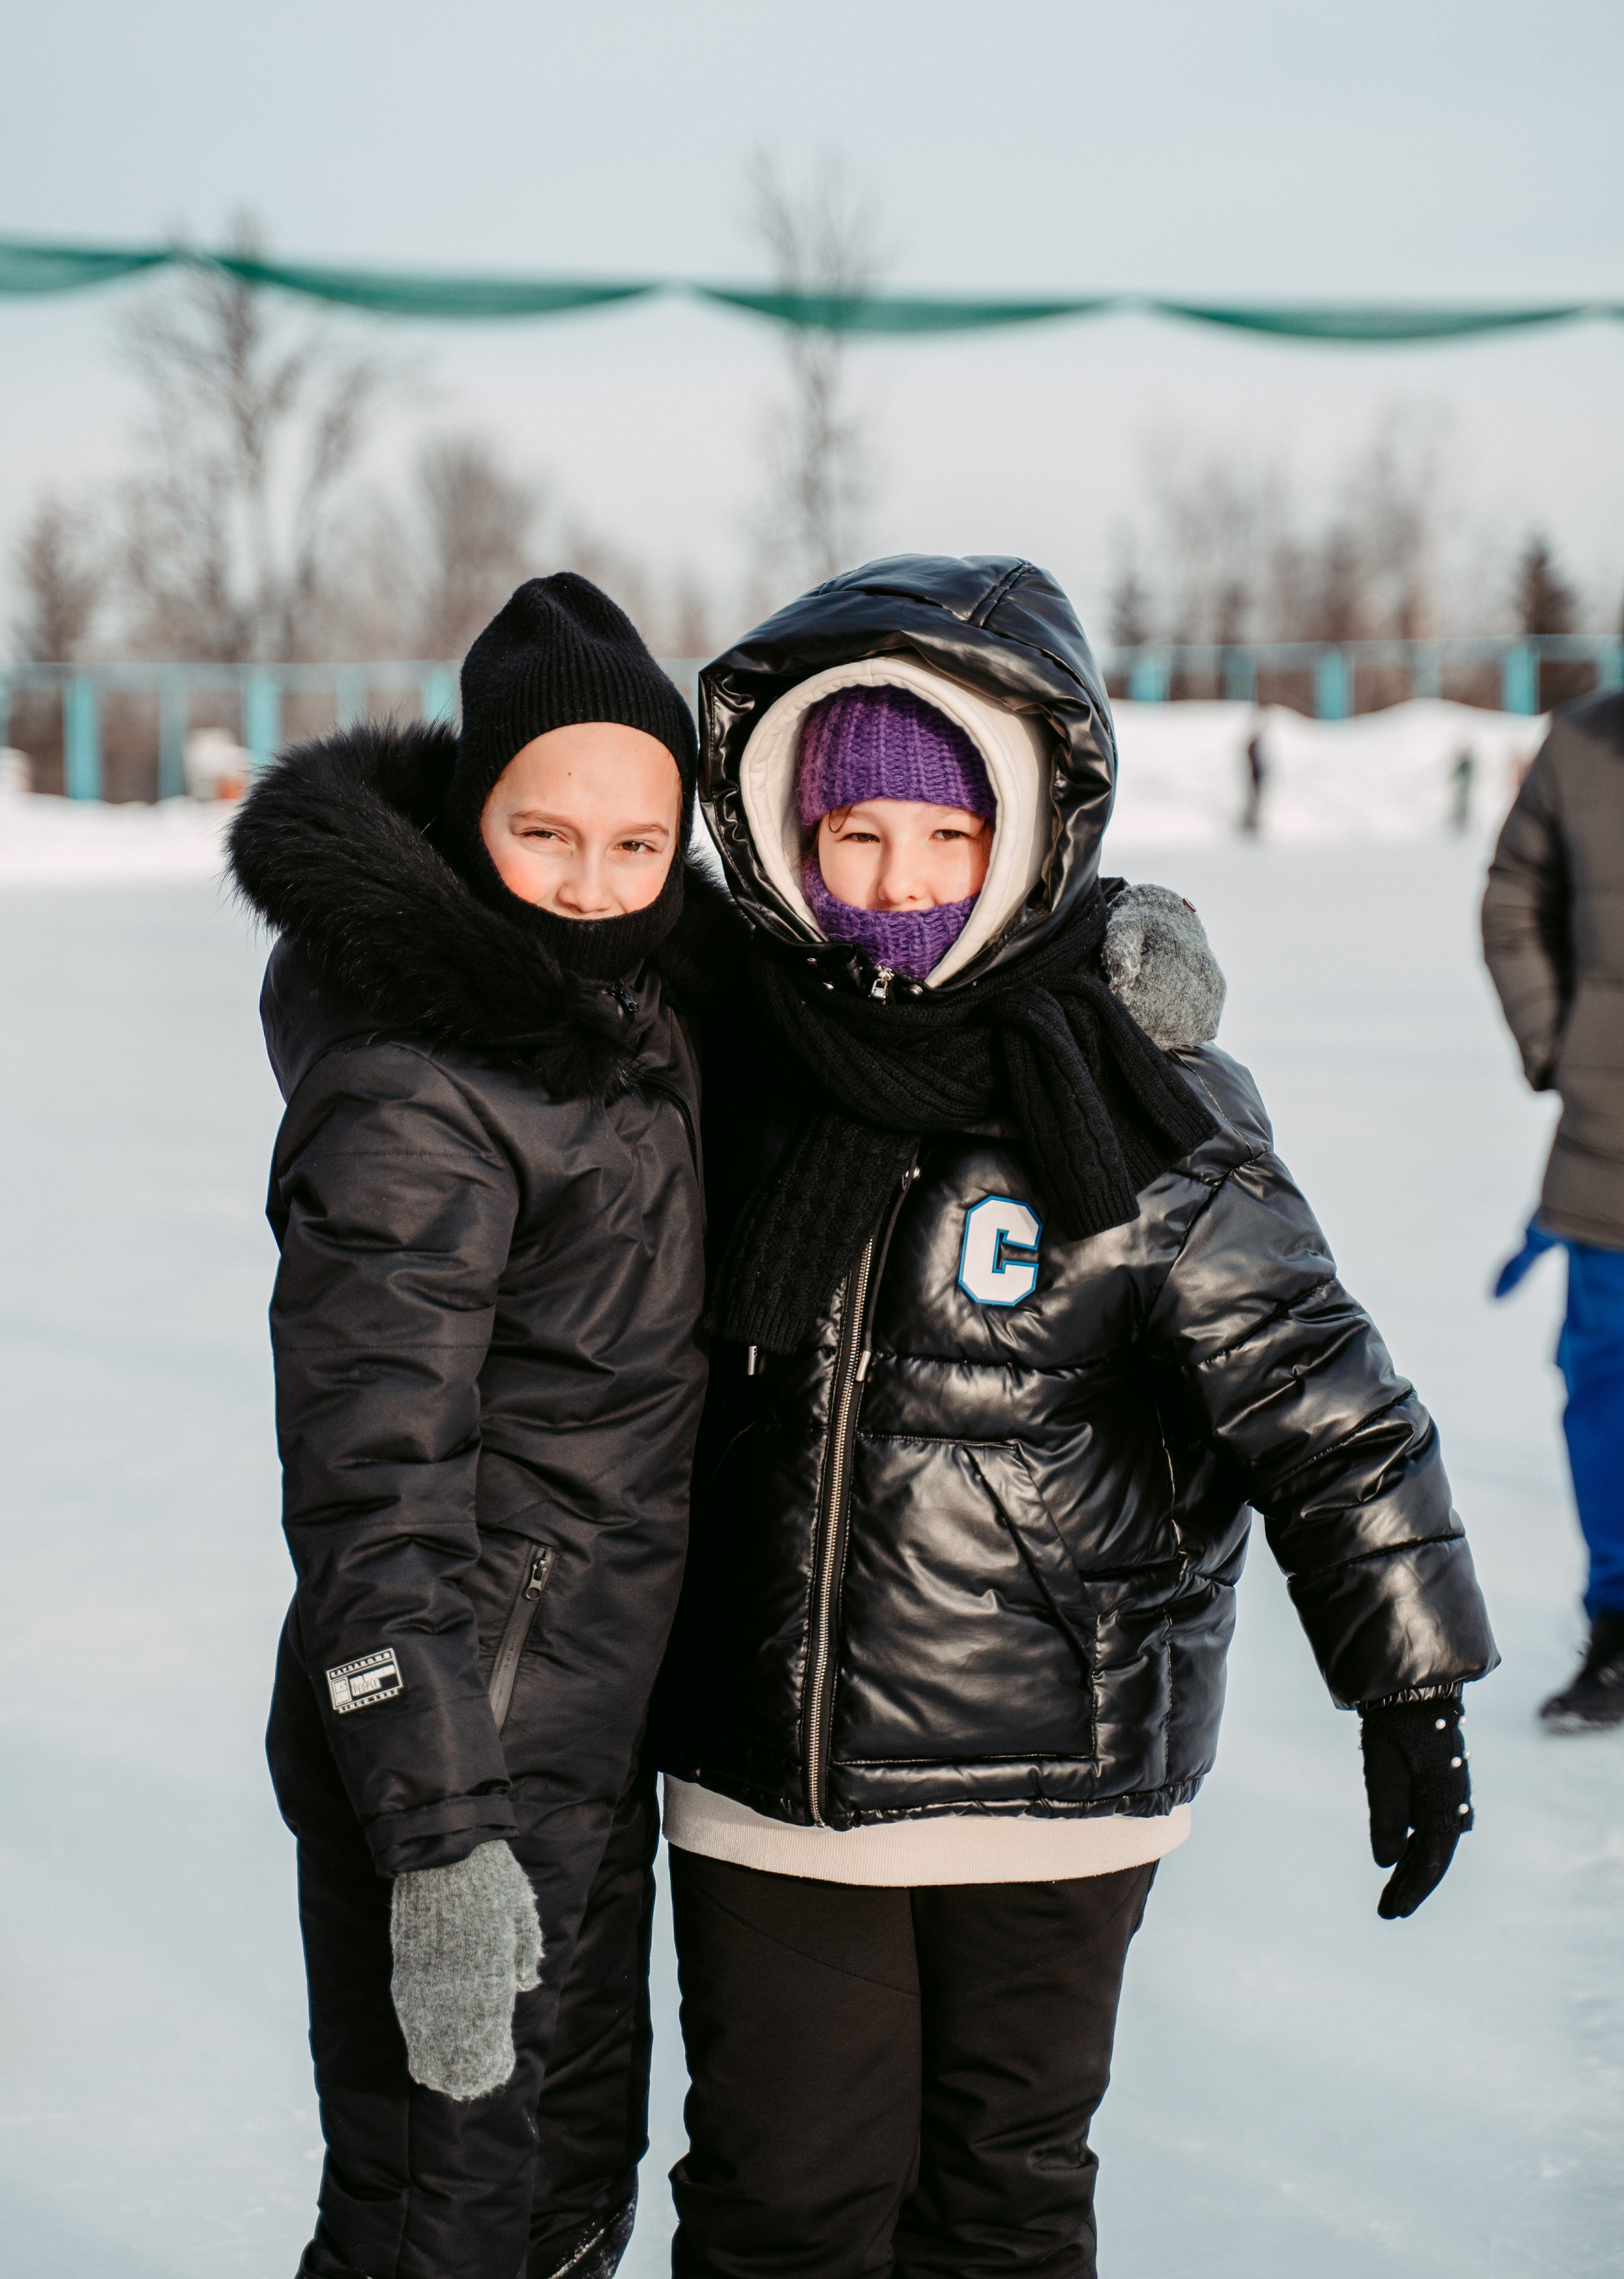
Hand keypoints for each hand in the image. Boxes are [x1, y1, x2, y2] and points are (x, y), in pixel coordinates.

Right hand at [390, 1839, 542, 2098]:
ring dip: (434, 2053)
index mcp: (491, 1963)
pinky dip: (415, 2029)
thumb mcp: (521, 1911)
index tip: (494, 2072)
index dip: (489, 2050)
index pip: (490, 2021)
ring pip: (430, 2023)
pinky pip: (410, 2004)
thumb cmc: (491, 1876)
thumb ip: (524, 1950)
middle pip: (457, 2030)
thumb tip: (525, 1984)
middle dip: (461, 2062)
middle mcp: (458, 1973)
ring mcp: (428, 1968)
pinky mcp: (407, 1958)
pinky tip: (417, 2045)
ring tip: (438, 2079)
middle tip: (464, 2087)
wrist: (445, 1849)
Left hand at [1359, 1693, 1471, 1919]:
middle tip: (1387, 1913)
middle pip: (1433, 1858)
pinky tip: (1402, 1859)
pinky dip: (1416, 1847)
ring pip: (1433, 1845)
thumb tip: (1385, 1862)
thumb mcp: (1382, 1769)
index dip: (1412, 1890)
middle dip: (1411, 1887)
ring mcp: (1451, 1797)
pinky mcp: (1441, 1789)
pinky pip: (1431, 1828)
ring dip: (1413, 1869)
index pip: (1430, 1861)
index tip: (1393, 1912)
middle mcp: (1455, 1806)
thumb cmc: (1396, 1727)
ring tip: (1391, 1894)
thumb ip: (1386, 1815)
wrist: (1415, 1690)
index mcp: (1444, 1805)